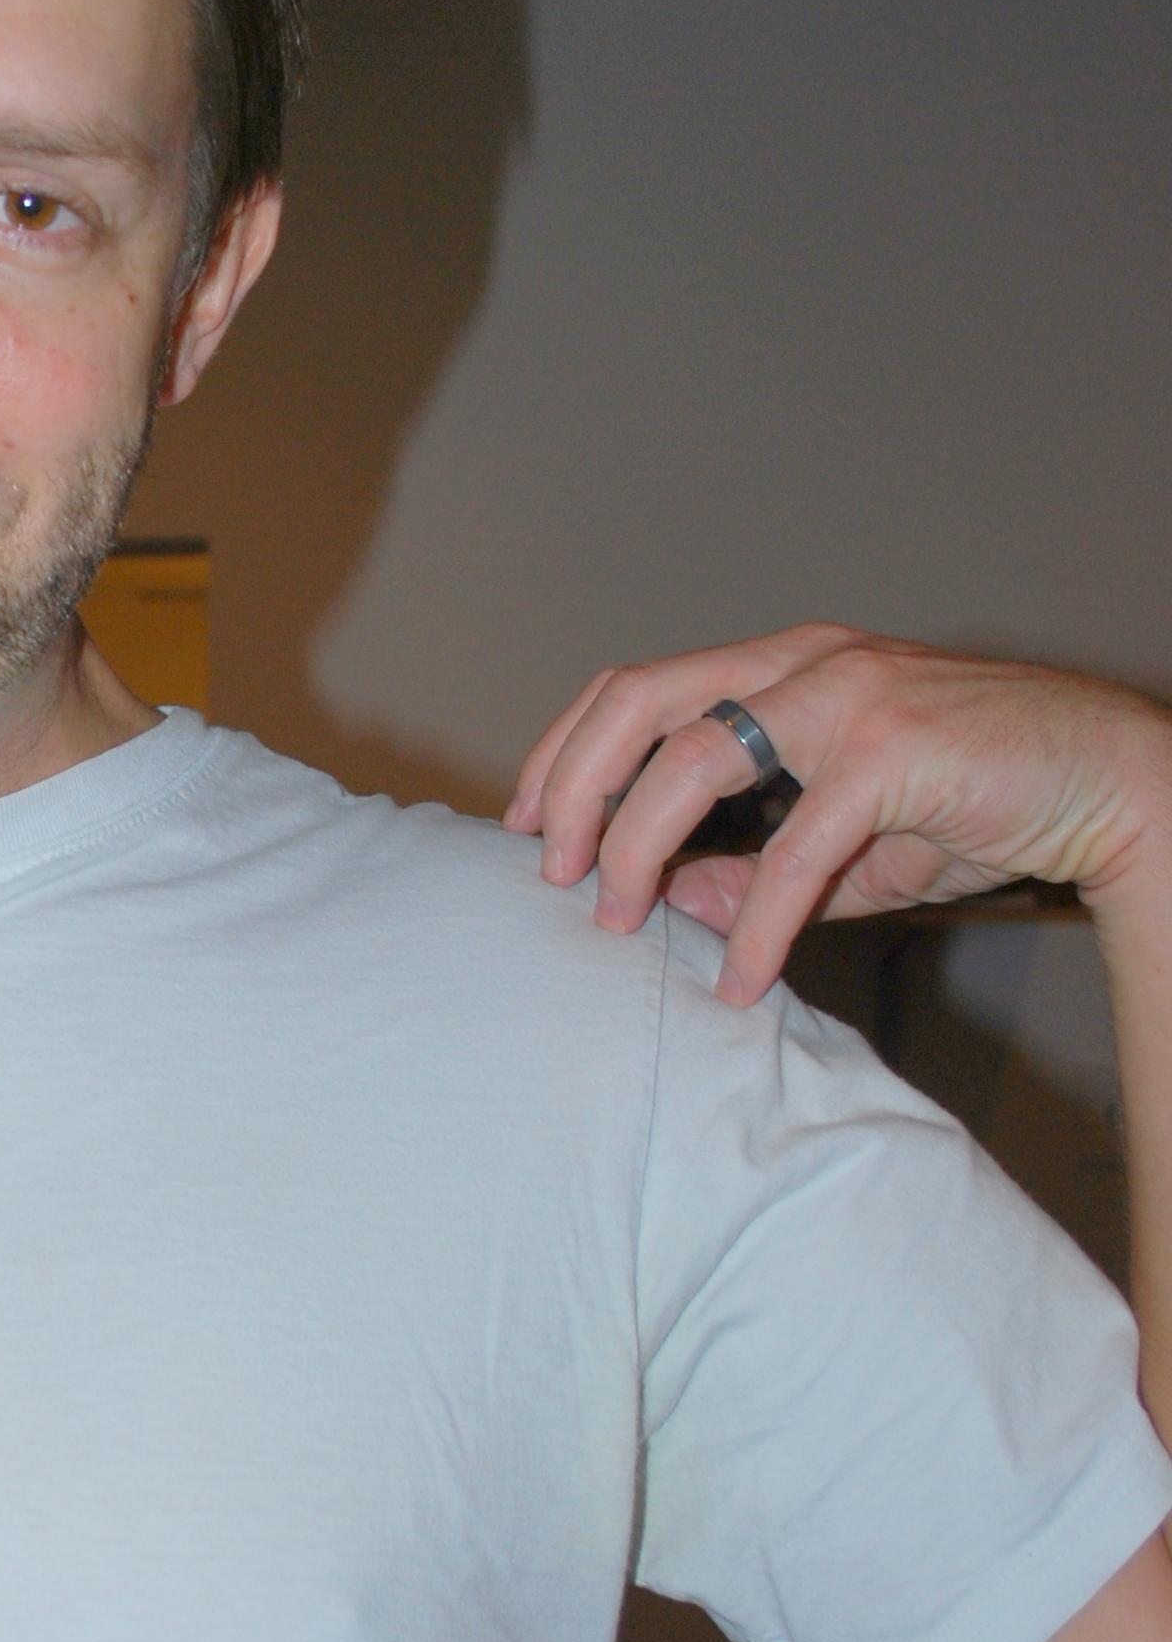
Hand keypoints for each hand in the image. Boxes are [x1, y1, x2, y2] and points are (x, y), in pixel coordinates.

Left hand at [506, 622, 1171, 1007]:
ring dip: (636, 843)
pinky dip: (756, 920)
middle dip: (572, 785)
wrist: (1113, 780)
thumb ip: (762, 868)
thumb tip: (674, 903)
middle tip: (550, 870)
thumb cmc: (983, 798)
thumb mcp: (854, 841)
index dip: (567, 751)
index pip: (638, 688)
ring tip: (618, 918)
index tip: (527, 824)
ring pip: (693, 755)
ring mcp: (847, 697)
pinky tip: (738, 978)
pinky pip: (795, 845)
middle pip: (637, 699)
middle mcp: (803, 663)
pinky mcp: (894, 750)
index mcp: (783, 665)